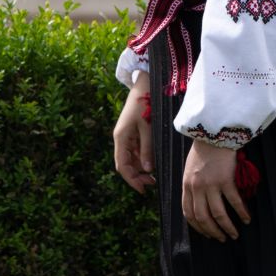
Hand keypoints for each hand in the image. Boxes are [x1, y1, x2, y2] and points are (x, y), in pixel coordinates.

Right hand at [112, 76, 153, 191]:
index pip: (122, 165)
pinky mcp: (133, 133)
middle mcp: (121, 139)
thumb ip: (147, 149)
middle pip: (125, 164)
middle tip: (152, 185)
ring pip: (130, 159)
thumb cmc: (146, 104)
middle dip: (136, 176)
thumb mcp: (148, 128)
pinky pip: (135, 151)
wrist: (144, 85)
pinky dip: (142, 160)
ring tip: (153, 177)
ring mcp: (126, 136)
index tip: (143, 190)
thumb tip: (147, 169)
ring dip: (139, 169)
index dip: (131, 179)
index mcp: (121, 138)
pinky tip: (151, 164)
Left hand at [181, 139, 250, 241]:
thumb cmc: (203, 150)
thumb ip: (192, 185)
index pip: (188, 213)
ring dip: (227, 227)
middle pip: (203, 217)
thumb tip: (198, 202)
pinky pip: (234, 201)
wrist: (213, 132)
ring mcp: (211, 184)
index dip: (198, 227)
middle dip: (213, 232)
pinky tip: (246, 219)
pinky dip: (241, 212)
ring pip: (218, 214)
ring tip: (234, 234)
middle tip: (222, 239)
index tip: (207, 234)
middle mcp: (196, 187)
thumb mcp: (190, 169)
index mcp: (186, 185)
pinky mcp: (225, 179)